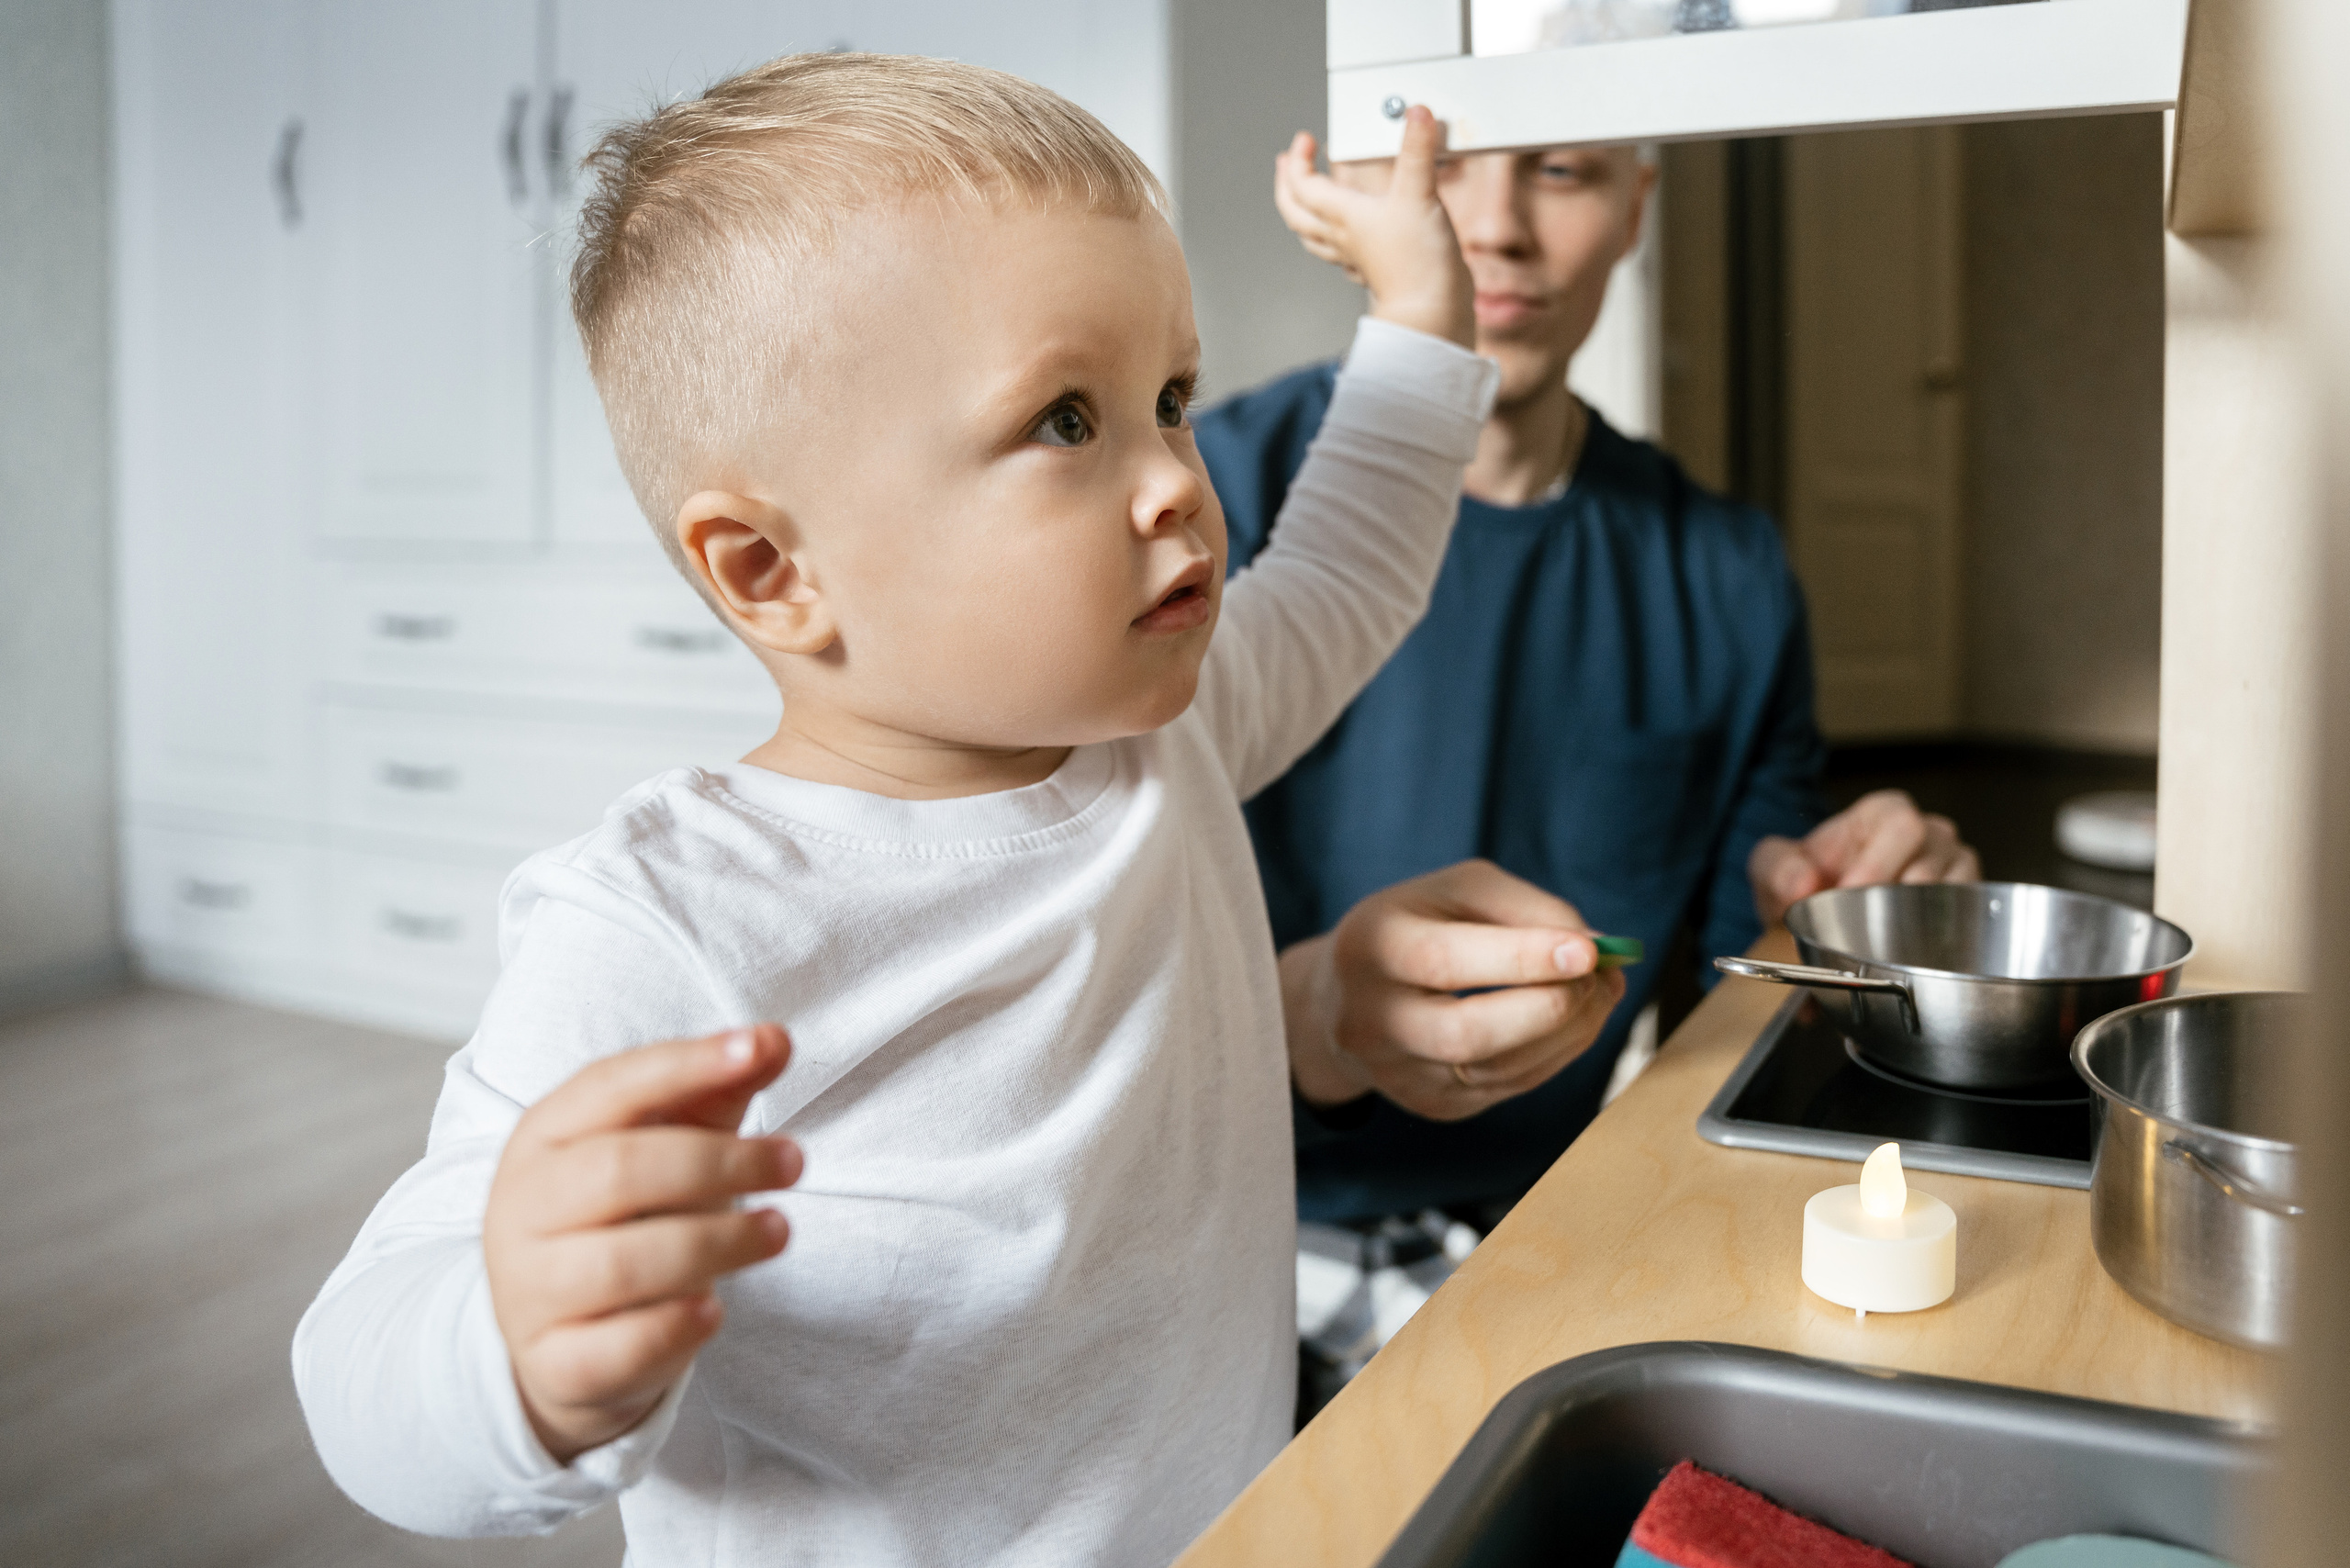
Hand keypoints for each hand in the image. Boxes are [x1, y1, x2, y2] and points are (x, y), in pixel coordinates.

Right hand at [484, 1025, 801, 1462]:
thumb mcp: (665, 1143)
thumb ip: (715, 1090)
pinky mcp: (554, 1363)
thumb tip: (776, 1039)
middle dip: (720, 1163)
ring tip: (778, 1230)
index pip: (612, 1085)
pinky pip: (614, 1349)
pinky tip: (714, 1310)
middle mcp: (522, 1207)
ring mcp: (529, 1289)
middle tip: (794, 1161)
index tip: (762, 1050)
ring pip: (623, 1262)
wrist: (561, 1337)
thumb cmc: (626, 1216)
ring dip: (717, 1242)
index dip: (688, 1064)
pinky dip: (672, 1328)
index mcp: (545, 1135)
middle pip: (621, 1170)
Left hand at [1272, 109, 1474, 347]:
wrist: (1432, 314)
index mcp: (1343, 216)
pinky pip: (1344, 254)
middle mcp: (1344, 237)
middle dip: (1287, 187)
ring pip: (1315, 236)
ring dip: (1305, 215)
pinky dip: (1338, 240)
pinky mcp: (1376, 271)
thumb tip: (1417, 114)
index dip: (1298, 160)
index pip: (1304, 185)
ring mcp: (1357, 257)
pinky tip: (1349, 237)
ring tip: (1306, 198)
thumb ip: (1417, 152)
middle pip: (1297, 213)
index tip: (1303, 140)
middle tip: (1286, 165)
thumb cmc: (1419, 264)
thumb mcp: (1419, 195)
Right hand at [1283, 859, 1626, 1121]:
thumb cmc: (1415, 927)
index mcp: (1369, 947)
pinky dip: (1555, 1055)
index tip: (1589, 952)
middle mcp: (1371, 1019)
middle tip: (1599, 978)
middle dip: (1550, 1008)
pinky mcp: (1430, 1104)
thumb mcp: (1456, 891)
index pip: (1444, 962)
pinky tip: (1572, 1023)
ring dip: (1568, 1034)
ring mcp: (1397, 1073)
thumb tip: (1598, 951)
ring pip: (1496, 1071)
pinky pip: (1508, 1087)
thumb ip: (1525, 909)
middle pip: (1466, 1034)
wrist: (1345, 996)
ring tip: (1600, 994)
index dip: (1521, 959)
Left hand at [1749, 789, 1981, 927]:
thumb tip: (1801, 885)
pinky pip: (1964, 919)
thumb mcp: (1773, 866)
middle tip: (1861, 925)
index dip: (1878, 862)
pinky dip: (1938, 937)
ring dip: (1913, 922)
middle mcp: (1929, 834)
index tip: (1850, 892)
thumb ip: (1779, 869)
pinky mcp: (1964, 903)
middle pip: (1930, 860)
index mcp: (1887, 812)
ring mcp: (1952, 867)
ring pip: (1951, 893)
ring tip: (1877, 940)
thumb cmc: (1806, 876)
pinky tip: (1905, 949)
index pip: (1901, 826)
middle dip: (1893, 898)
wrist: (1816, 906)